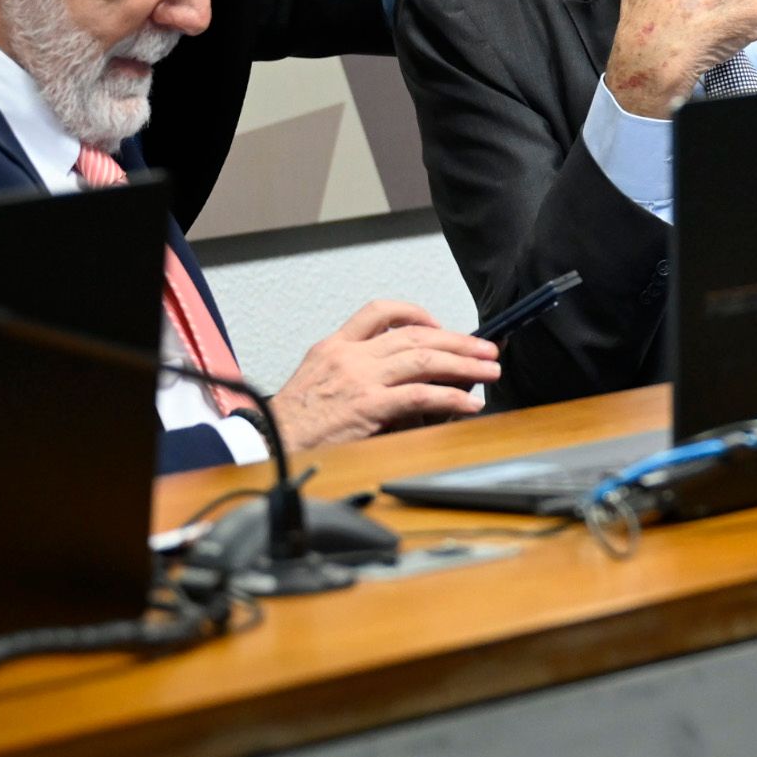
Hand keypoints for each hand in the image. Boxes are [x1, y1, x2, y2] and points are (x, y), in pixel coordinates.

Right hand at [267, 300, 497, 451]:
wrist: (268, 444)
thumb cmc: (293, 422)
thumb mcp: (318, 382)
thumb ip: (356, 374)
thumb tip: (401, 382)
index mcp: (335, 346)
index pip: (379, 312)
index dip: (415, 313)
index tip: (438, 325)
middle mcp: (350, 355)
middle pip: (414, 335)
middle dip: (457, 340)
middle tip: (484, 348)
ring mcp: (360, 378)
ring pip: (424, 359)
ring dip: (463, 364)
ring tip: (488, 370)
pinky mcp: (369, 405)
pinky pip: (420, 395)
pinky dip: (451, 397)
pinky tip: (468, 403)